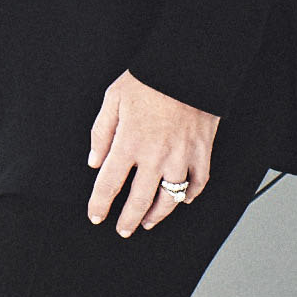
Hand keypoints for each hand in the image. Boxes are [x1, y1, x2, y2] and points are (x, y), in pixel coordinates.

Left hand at [87, 70, 218, 235]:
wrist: (187, 66)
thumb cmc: (149, 79)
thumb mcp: (113, 100)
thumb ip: (101, 133)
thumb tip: (94, 162)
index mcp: (129, 143)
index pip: (108, 184)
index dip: (100, 204)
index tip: (96, 216)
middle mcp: (155, 156)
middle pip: (139, 200)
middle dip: (129, 220)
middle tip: (123, 229)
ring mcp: (181, 157)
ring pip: (170, 198)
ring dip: (158, 214)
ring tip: (149, 222)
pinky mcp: (202, 152)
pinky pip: (198, 182)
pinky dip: (190, 195)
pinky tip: (182, 200)